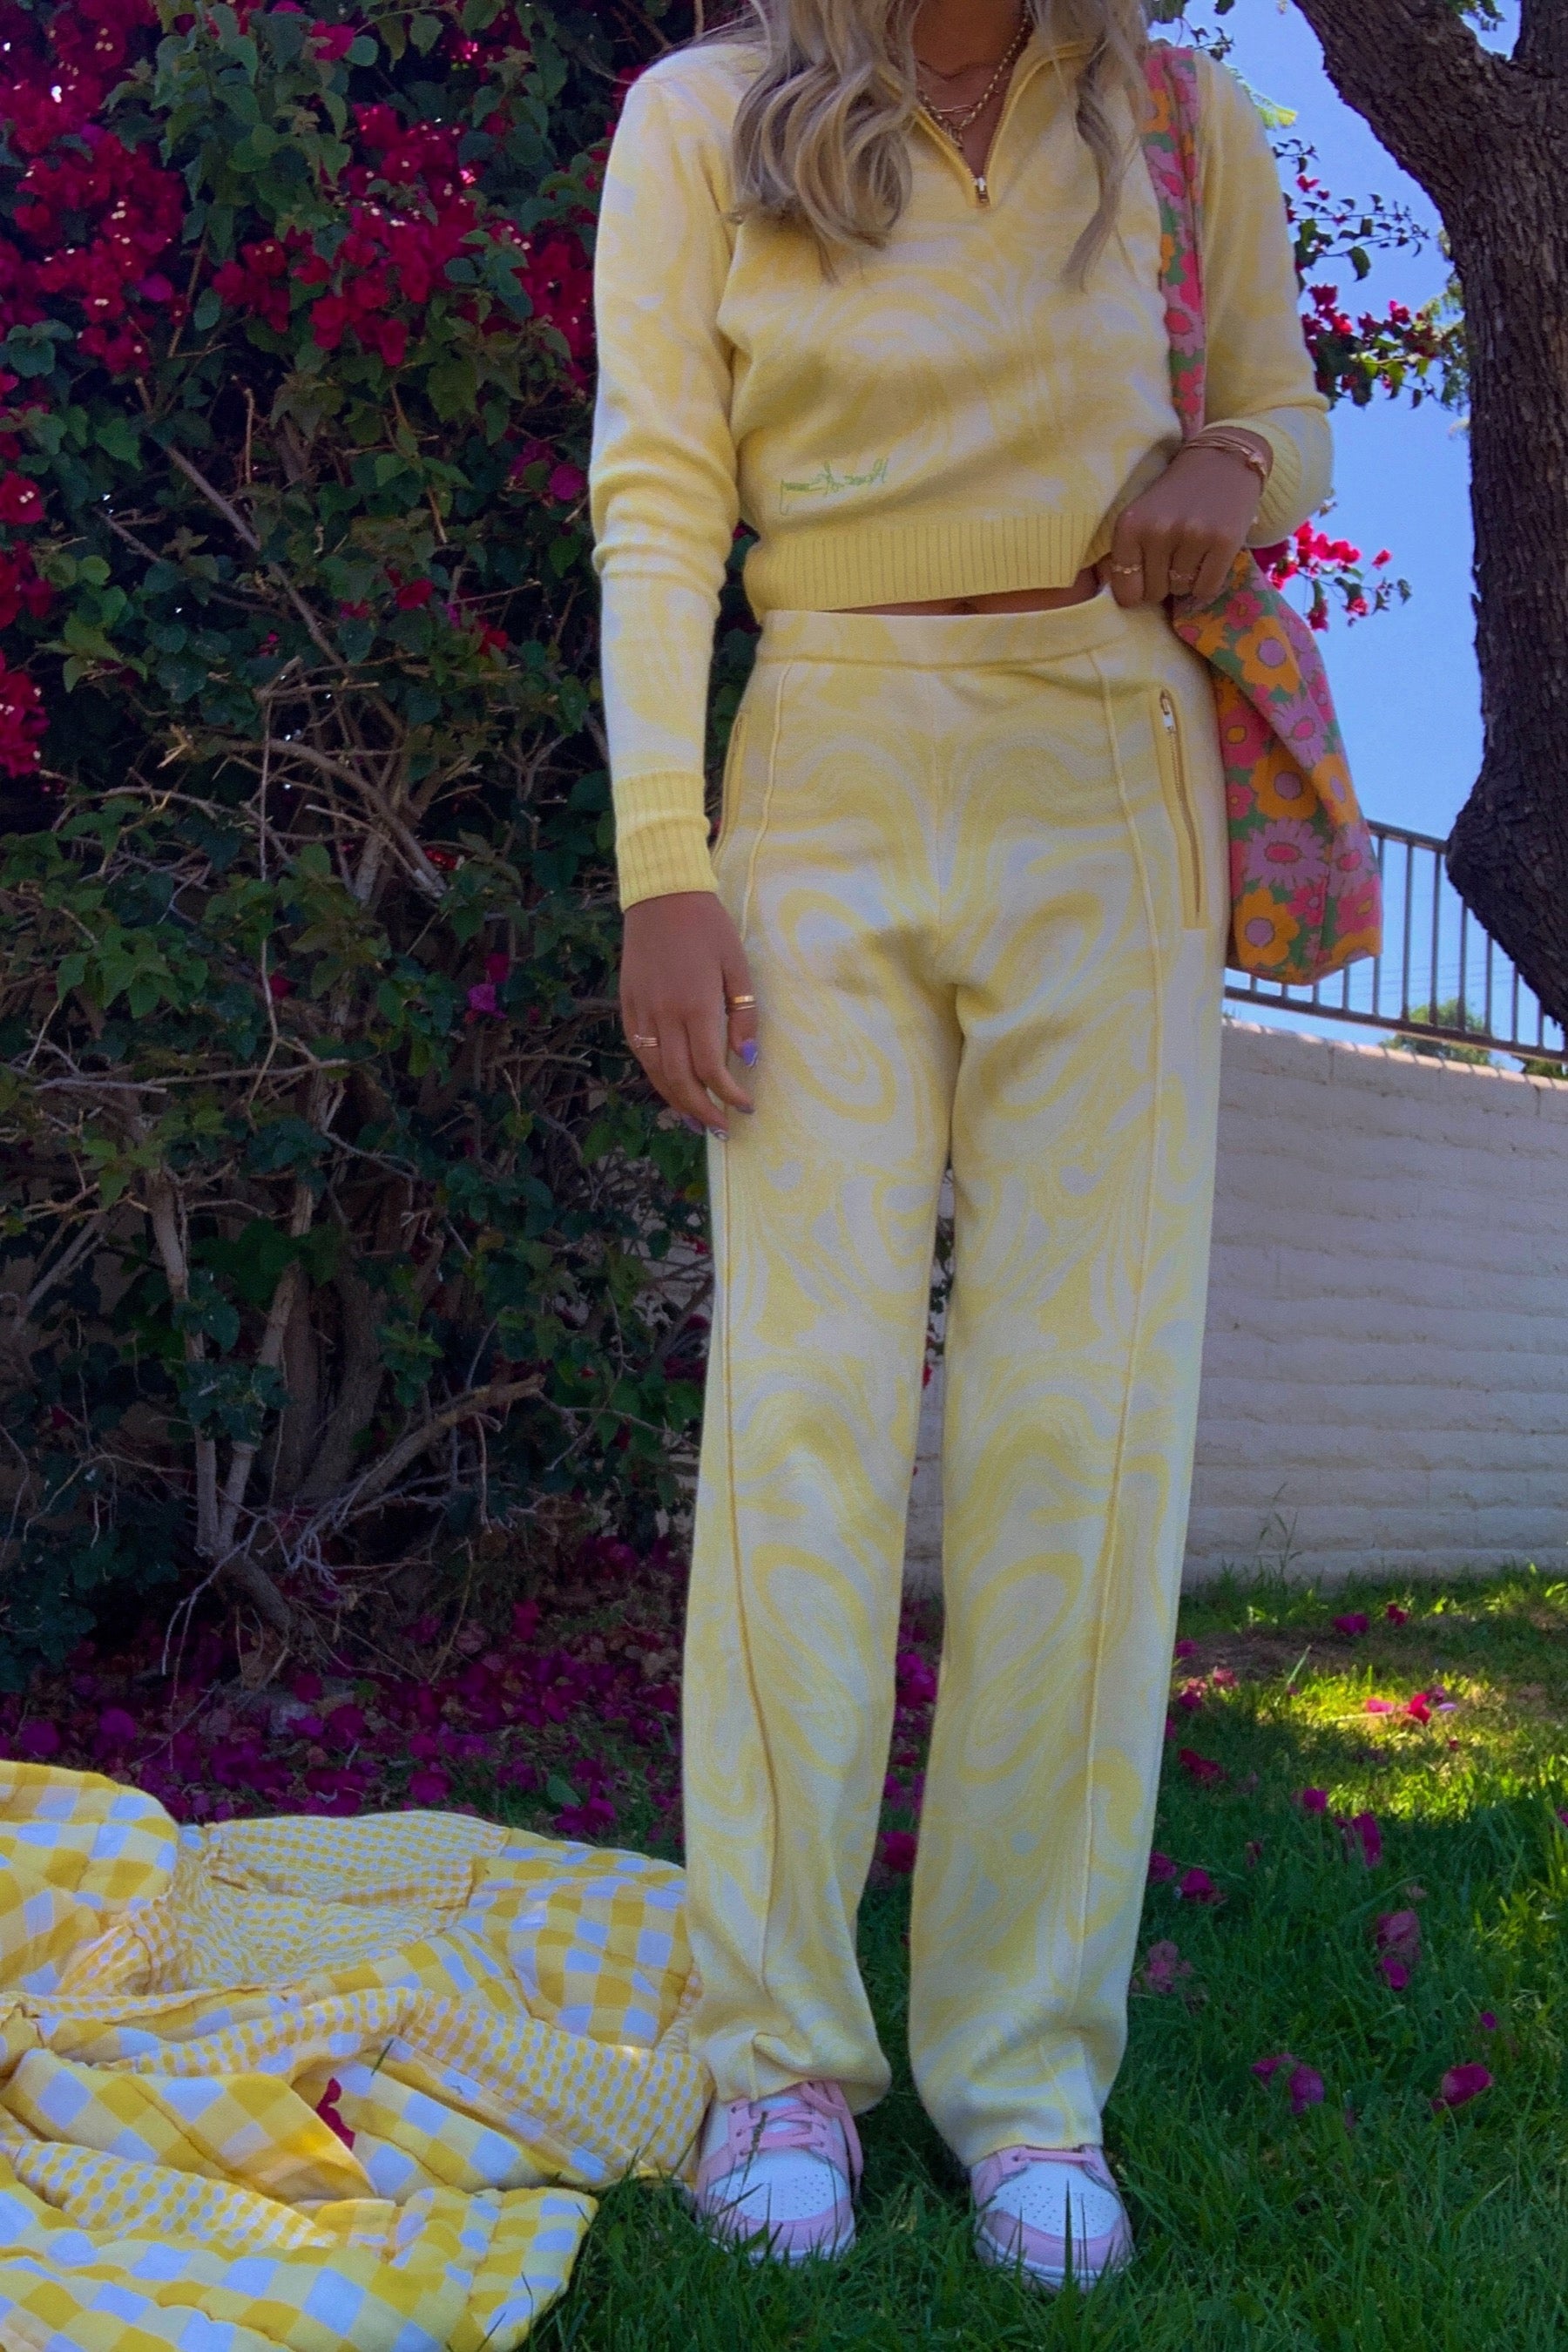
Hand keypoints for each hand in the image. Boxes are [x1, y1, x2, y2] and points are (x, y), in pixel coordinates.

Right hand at [620, 890, 756, 1136]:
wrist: (662, 896)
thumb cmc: (708, 928)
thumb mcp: (737, 967)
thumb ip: (743, 1015)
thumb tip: (746, 1057)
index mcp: (696, 1006)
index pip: (710, 1069)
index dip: (728, 1095)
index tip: (745, 1107)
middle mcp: (664, 1015)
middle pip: (680, 1080)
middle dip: (701, 1110)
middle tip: (719, 1128)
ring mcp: (641, 1012)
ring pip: (655, 1071)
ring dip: (675, 1100)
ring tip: (695, 1118)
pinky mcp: (627, 1005)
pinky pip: (639, 1051)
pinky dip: (654, 1074)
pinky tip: (669, 1085)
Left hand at [1100, 434, 1270, 608]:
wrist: (1223, 460)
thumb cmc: (1176, 493)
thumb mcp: (1140, 515)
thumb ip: (1127, 552)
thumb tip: (1118, 594)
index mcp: (1130, 525)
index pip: (1126, 592)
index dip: (1138, 591)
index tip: (1147, 578)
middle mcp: (1158, 530)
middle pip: (1154, 593)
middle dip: (1163, 582)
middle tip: (1174, 556)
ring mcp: (1192, 536)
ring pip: (1181, 590)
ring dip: (1187, 579)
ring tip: (1193, 550)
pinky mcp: (1223, 542)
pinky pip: (1206, 589)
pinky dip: (1208, 582)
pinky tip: (1209, 557)